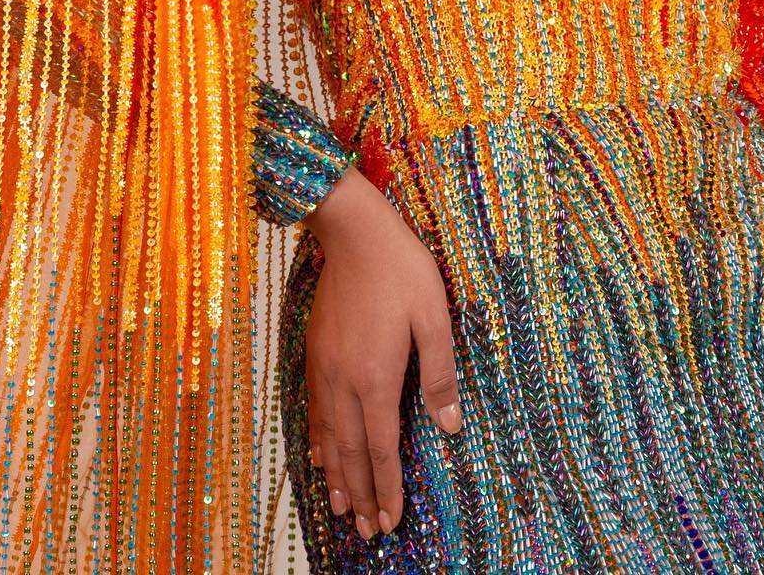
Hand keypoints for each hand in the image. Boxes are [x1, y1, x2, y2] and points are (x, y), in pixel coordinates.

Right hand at [301, 164, 463, 539]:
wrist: (354, 232)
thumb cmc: (401, 270)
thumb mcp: (434, 318)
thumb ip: (440, 375)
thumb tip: (449, 427)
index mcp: (376, 377)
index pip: (380, 448)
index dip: (386, 488)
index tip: (390, 521)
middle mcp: (345, 380)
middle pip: (349, 452)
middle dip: (360, 494)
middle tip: (366, 531)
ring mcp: (325, 366)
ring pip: (327, 435)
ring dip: (335, 475)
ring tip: (340, 508)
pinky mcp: (315, 351)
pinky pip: (314, 408)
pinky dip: (316, 440)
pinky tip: (317, 455)